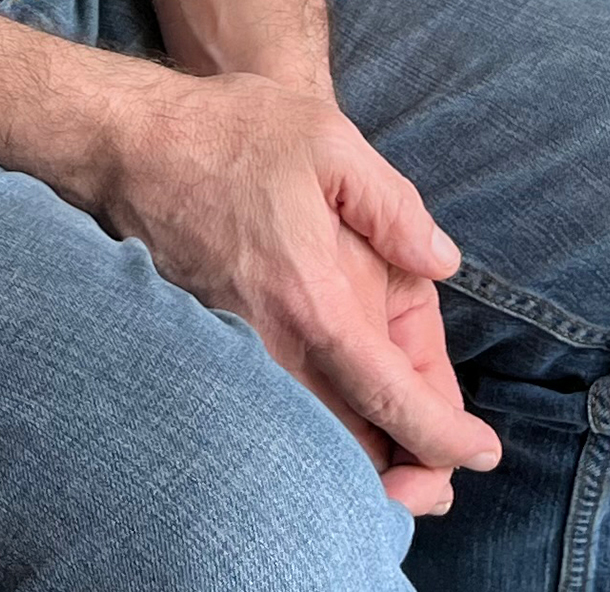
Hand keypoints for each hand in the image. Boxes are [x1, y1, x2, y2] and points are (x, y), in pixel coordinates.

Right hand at [78, 70, 500, 512]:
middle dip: (408, 474)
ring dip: (359, 460)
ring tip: (405, 462)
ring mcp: (237, 357)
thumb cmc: (229, 134)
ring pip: (309, 440)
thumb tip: (441, 262)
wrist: (127, 143)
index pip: (395, 400)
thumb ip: (395, 209)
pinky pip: (275, 415)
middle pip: (351, 449)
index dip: (447, 439)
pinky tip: (338, 420)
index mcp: (316, 303)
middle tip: (444, 473)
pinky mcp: (211, 352)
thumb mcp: (331, 144)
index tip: (482, 453)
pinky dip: (315, 434)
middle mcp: (274, 347)